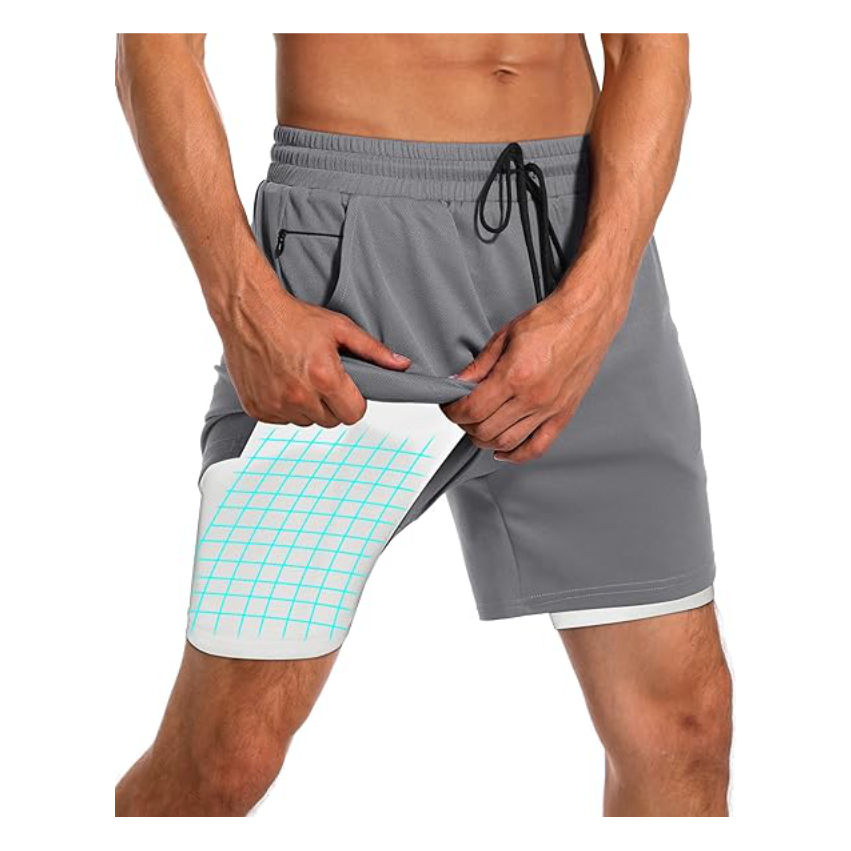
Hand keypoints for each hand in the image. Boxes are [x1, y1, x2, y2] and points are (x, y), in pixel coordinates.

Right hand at [214, 265, 409, 426]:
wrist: (249, 311)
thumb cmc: (293, 317)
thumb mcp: (339, 328)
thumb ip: (373, 350)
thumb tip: (401, 364)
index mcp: (324, 378)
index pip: (353, 414)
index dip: (353, 402)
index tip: (346, 388)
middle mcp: (299, 396)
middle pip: (331, 421)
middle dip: (331, 404)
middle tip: (321, 378)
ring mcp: (275, 405)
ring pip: (306, 422)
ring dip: (307, 406)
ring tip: (299, 377)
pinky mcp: (257, 408)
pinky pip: (281, 420)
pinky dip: (284, 406)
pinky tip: (281, 381)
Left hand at [442, 280, 628, 462]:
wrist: (586, 317)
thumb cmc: (550, 321)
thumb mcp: (504, 336)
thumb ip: (479, 365)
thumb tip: (457, 383)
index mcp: (515, 375)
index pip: (472, 409)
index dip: (453, 411)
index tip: (449, 405)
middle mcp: (533, 397)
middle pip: (486, 430)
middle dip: (466, 425)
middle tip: (461, 413)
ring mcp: (550, 409)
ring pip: (507, 442)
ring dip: (485, 440)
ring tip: (478, 427)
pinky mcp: (564, 414)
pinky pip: (538, 446)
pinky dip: (517, 455)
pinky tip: (503, 451)